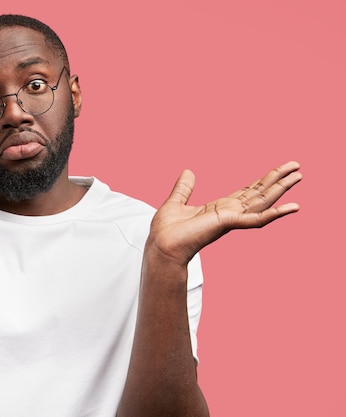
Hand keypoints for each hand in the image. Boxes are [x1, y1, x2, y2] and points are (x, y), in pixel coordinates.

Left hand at [147, 161, 301, 265]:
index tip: (279, 169)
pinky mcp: (229, 224)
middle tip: (297, 166)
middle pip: (260, 194)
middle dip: (278, 180)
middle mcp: (229, 213)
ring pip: (263, 202)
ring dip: (281, 189)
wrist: (161, 246)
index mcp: (220, 209)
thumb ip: (184, 188)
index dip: (263, 180)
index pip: (247, 192)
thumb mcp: (176, 202)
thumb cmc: (166, 231)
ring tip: (299, 175)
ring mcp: (231, 219)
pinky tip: (292, 206)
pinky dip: (275, 214)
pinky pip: (257, 219)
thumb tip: (188, 171)